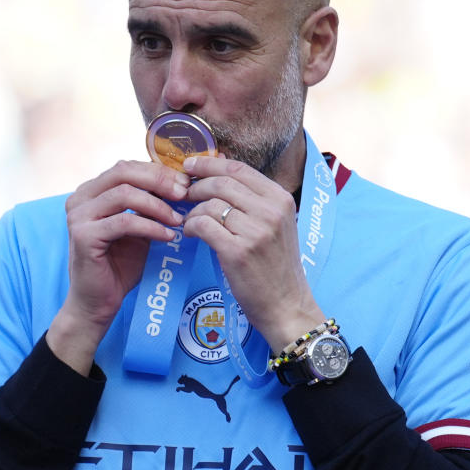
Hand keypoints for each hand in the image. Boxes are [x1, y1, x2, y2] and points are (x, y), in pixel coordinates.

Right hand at [48, 160, 188, 374]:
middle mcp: (80, 198)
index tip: (186, 183)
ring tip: (179, 220)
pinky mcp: (83, 236)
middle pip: (124, 172)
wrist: (98, 302)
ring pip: (125, 194)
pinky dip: (150, 226)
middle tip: (185, 193)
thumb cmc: (120, 265)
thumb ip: (151, 205)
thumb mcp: (139, 227)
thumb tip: (183, 184)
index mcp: (91, 191)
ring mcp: (78, 216)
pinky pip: (124, 222)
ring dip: (158, 206)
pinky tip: (168, 236)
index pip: (127, 167)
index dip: (158, 171)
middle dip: (159, 180)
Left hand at [180, 155, 324, 351]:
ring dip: (192, 211)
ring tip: (189, 222)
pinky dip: (190, 227)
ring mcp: (256, 231)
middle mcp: (271, 211)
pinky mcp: (238, 251)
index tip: (190, 165)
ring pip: (210, 204)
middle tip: (182, 195)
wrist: (286, 305)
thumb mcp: (275, 224)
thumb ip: (252, 200)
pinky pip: (203, 225)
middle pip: (221, 183)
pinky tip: (190, 234)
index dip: (209, 163)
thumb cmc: (276, 266)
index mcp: (281, 199)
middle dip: (196, 186)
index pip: (238, 168)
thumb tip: (218, 169)